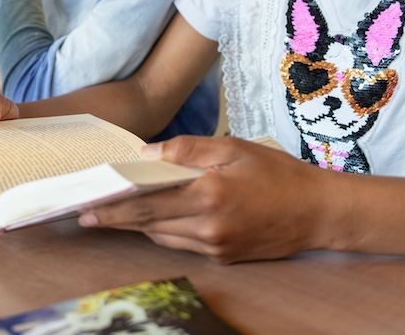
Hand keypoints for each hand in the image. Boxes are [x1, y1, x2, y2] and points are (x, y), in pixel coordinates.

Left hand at [79, 136, 331, 262]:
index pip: (147, 204)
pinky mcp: (223, 257)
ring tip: (118, 211)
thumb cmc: (278, 173)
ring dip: (141, 224)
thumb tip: (148, 152)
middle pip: (148, 224)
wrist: (317, 212)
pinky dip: (166, 230)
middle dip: (117, 218)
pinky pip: (183, 243)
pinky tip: (159, 216)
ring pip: (163, 236)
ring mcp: (215, 246)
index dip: (114, 208)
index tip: (86, 207)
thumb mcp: (234, 147)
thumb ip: (189, 149)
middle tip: (88, 214)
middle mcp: (208, 227)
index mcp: (208, 195)